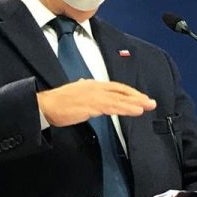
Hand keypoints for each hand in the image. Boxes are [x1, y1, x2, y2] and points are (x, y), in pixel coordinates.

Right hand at [37, 79, 156, 126]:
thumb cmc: (58, 102)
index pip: (115, 87)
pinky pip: (113, 107)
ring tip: (147, 106)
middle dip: (136, 96)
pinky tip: (135, 111)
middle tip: (151, 102)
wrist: (45, 105)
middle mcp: (95, 87)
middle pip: (120, 91)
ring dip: (135, 102)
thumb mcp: (74, 93)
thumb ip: (84, 91)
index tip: (140, 98)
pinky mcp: (91, 105)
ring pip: (119, 99)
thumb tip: (87, 88)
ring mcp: (94, 96)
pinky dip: (126, 108)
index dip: (129, 92)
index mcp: (92, 85)